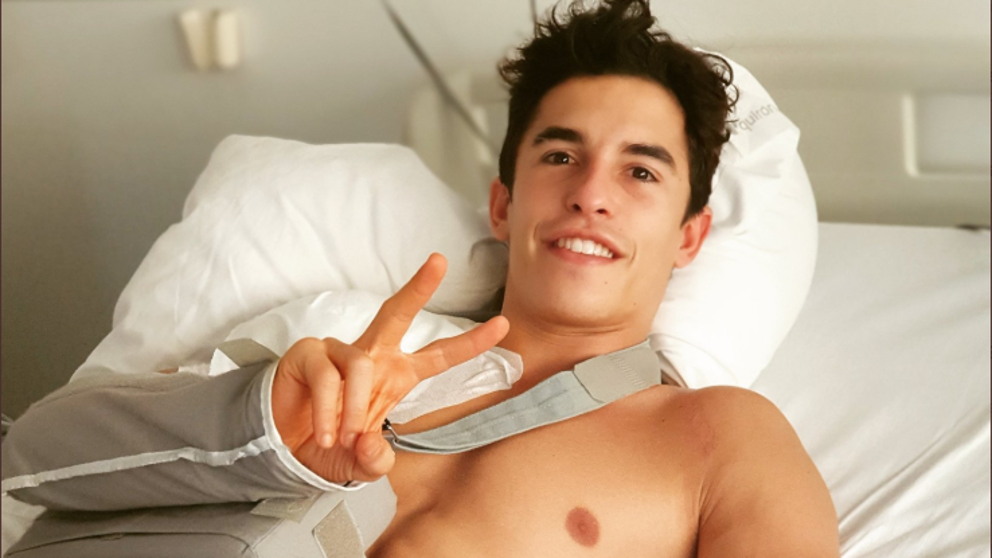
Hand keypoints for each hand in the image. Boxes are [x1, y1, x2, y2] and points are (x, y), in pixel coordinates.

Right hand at [271, 253, 508, 483]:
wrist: (285, 450)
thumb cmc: (331, 446)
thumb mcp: (362, 464)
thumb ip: (375, 460)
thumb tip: (371, 446)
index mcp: (396, 375)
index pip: (439, 356)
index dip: (470, 343)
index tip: (503, 325)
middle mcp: (372, 356)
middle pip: (398, 313)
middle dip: (419, 286)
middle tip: (439, 261)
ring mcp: (338, 351)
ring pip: (361, 366)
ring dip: (353, 408)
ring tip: (341, 437)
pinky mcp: (308, 353)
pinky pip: (327, 377)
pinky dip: (328, 410)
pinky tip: (323, 431)